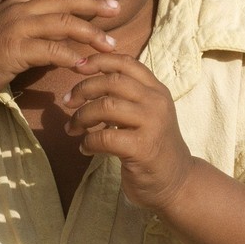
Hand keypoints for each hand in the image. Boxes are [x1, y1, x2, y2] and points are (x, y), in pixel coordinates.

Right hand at [0, 0, 119, 106]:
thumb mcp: (2, 35)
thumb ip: (26, 31)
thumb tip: (52, 38)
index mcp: (15, 5)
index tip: (103, 5)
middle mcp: (17, 10)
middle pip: (64, 1)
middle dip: (93, 4)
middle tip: (117, 9)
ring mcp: (15, 28)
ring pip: (62, 23)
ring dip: (89, 33)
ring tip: (110, 45)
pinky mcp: (13, 50)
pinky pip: (50, 49)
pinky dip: (71, 56)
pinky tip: (85, 65)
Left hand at [62, 53, 194, 212]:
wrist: (177, 182)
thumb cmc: (153, 146)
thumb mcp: (146, 113)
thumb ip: (127, 95)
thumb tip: (90, 77)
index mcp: (156, 90)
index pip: (126, 63)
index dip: (99, 60)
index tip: (78, 66)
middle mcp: (156, 102)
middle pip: (112, 81)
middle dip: (83, 88)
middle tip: (67, 101)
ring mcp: (152, 124)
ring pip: (106, 106)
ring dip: (81, 116)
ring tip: (72, 128)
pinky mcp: (142, 148)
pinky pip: (105, 137)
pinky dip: (89, 141)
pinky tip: (86, 148)